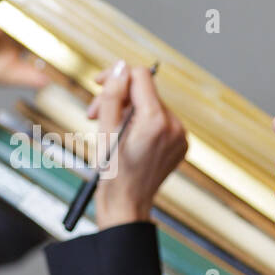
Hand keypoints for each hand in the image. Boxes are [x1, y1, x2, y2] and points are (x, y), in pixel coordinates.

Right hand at [86, 61, 187, 228]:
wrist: (126, 207)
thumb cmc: (113, 175)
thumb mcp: (105, 131)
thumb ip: (113, 95)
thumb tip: (120, 67)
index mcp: (157, 121)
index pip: (140, 76)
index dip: (117, 77)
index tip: (99, 85)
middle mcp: (174, 126)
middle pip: (144, 91)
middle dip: (118, 98)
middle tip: (94, 113)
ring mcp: (180, 136)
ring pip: (150, 105)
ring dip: (127, 110)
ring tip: (107, 127)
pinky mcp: (179, 144)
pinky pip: (158, 121)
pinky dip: (140, 123)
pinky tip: (125, 137)